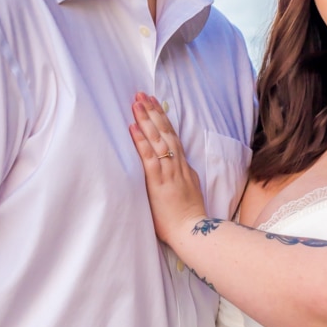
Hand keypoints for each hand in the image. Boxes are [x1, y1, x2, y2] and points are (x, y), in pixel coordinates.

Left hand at [129, 93, 208, 247]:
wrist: (193, 232)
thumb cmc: (187, 218)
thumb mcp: (189, 192)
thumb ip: (182, 178)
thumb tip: (177, 169)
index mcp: (184, 168)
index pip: (173, 138)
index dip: (163, 120)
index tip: (154, 104)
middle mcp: (177, 166)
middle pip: (165, 132)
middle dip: (153, 112)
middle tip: (142, 95)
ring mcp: (169, 172)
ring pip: (158, 140)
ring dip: (146, 120)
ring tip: (136, 103)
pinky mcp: (159, 182)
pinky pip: (149, 157)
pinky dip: (141, 141)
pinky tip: (133, 127)